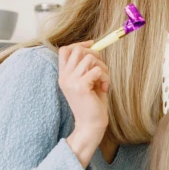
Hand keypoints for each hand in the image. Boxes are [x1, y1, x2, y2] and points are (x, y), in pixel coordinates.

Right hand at [58, 41, 109, 166]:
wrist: (90, 125)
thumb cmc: (92, 104)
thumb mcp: (87, 82)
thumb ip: (87, 67)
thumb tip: (95, 47)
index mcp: (64, 75)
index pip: (65, 50)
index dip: (79, 44)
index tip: (93, 45)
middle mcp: (64, 77)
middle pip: (78, 50)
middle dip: (95, 54)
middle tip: (102, 69)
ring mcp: (71, 81)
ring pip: (90, 58)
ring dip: (102, 67)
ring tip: (103, 81)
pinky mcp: (80, 86)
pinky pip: (97, 70)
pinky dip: (105, 77)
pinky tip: (104, 88)